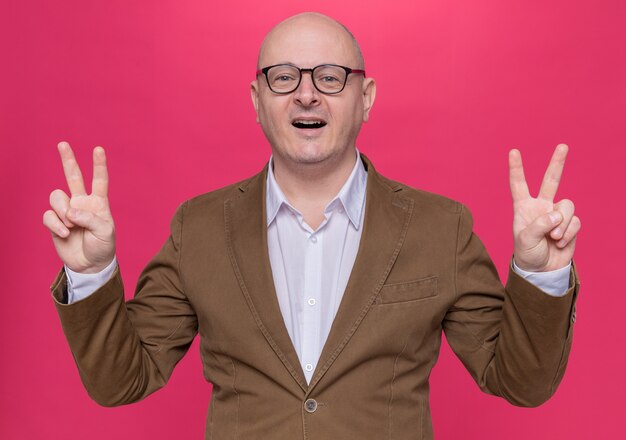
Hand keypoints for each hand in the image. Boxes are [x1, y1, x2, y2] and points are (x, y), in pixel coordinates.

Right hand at [43, 142, 115, 272]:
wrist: (90, 264)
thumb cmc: (102, 246)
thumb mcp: (104, 232)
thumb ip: (90, 219)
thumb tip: (70, 212)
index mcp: (98, 203)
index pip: (99, 181)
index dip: (99, 165)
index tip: (98, 149)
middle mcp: (81, 203)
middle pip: (73, 177)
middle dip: (68, 160)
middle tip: (63, 143)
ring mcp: (67, 212)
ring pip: (57, 197)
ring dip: (62, 210)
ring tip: (71, 226)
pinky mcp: (55, 222)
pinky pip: (49, 215)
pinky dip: (56, 224)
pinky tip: (64, 233)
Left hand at [509, 144, 580, 271]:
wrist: (542, 270)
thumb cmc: (528, 254)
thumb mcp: (526, 240)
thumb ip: (539, 225)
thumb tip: (556, 215)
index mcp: (523, 207)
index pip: (519, 185)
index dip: (516, 168)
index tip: (513, 151)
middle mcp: (541, 206)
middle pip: (551, 180)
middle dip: (557, 163)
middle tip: (563, 145)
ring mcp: (557, 214)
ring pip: (567, 206)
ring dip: (562, 224)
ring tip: (554, 238)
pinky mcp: (570, 224)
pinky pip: (575, 222)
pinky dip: (569, 233)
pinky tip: (560, 243)